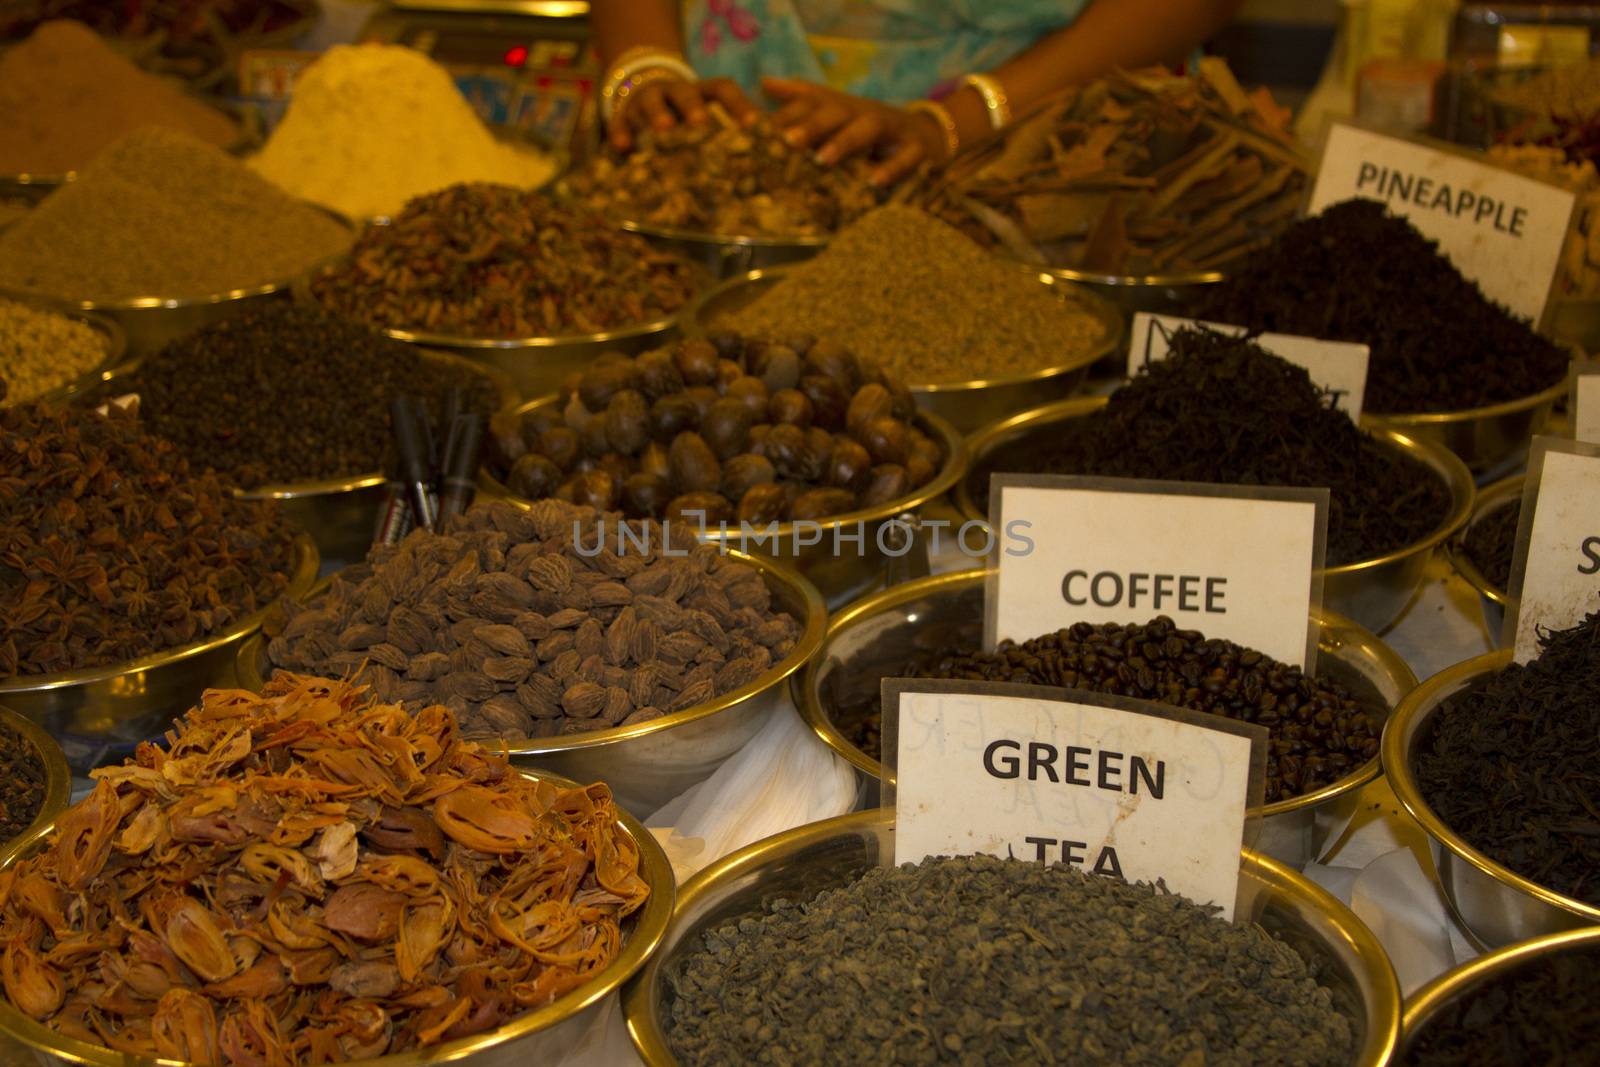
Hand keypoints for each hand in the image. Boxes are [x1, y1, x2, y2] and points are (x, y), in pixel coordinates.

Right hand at [609, 75, 756, 151]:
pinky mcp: (624, 115)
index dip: (739, 105)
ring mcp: (647, 101)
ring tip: (664, 130)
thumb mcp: (707, 117)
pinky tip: (623, 147)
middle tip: (703, 124)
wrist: (644, 92)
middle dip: (694, 108)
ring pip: (651, 103)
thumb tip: (771, 157)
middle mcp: (675, 92)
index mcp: (702, 92)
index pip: (723, 90)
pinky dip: (621, 132)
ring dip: (658, 115)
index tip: (755, 125)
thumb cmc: (687, 117)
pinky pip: (620, 121)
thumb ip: (732, 135)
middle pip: (686, 94)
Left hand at [762, 77, 948, 186]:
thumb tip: (763, 82)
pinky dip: (892, 169)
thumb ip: (801, 100)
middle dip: (810, 125)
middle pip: (835, 112)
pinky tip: (874, 183)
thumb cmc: (870, 129)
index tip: (751, 129)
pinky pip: (906, 158)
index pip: (808, 105)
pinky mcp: (917, 149)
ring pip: (867, 128)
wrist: (929, 135)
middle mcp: (862, 112)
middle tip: (786, 141)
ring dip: (845, 142)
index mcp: (840, 107)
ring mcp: (891, 129)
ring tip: (823, 159)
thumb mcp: (837, 111)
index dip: (781, 116)